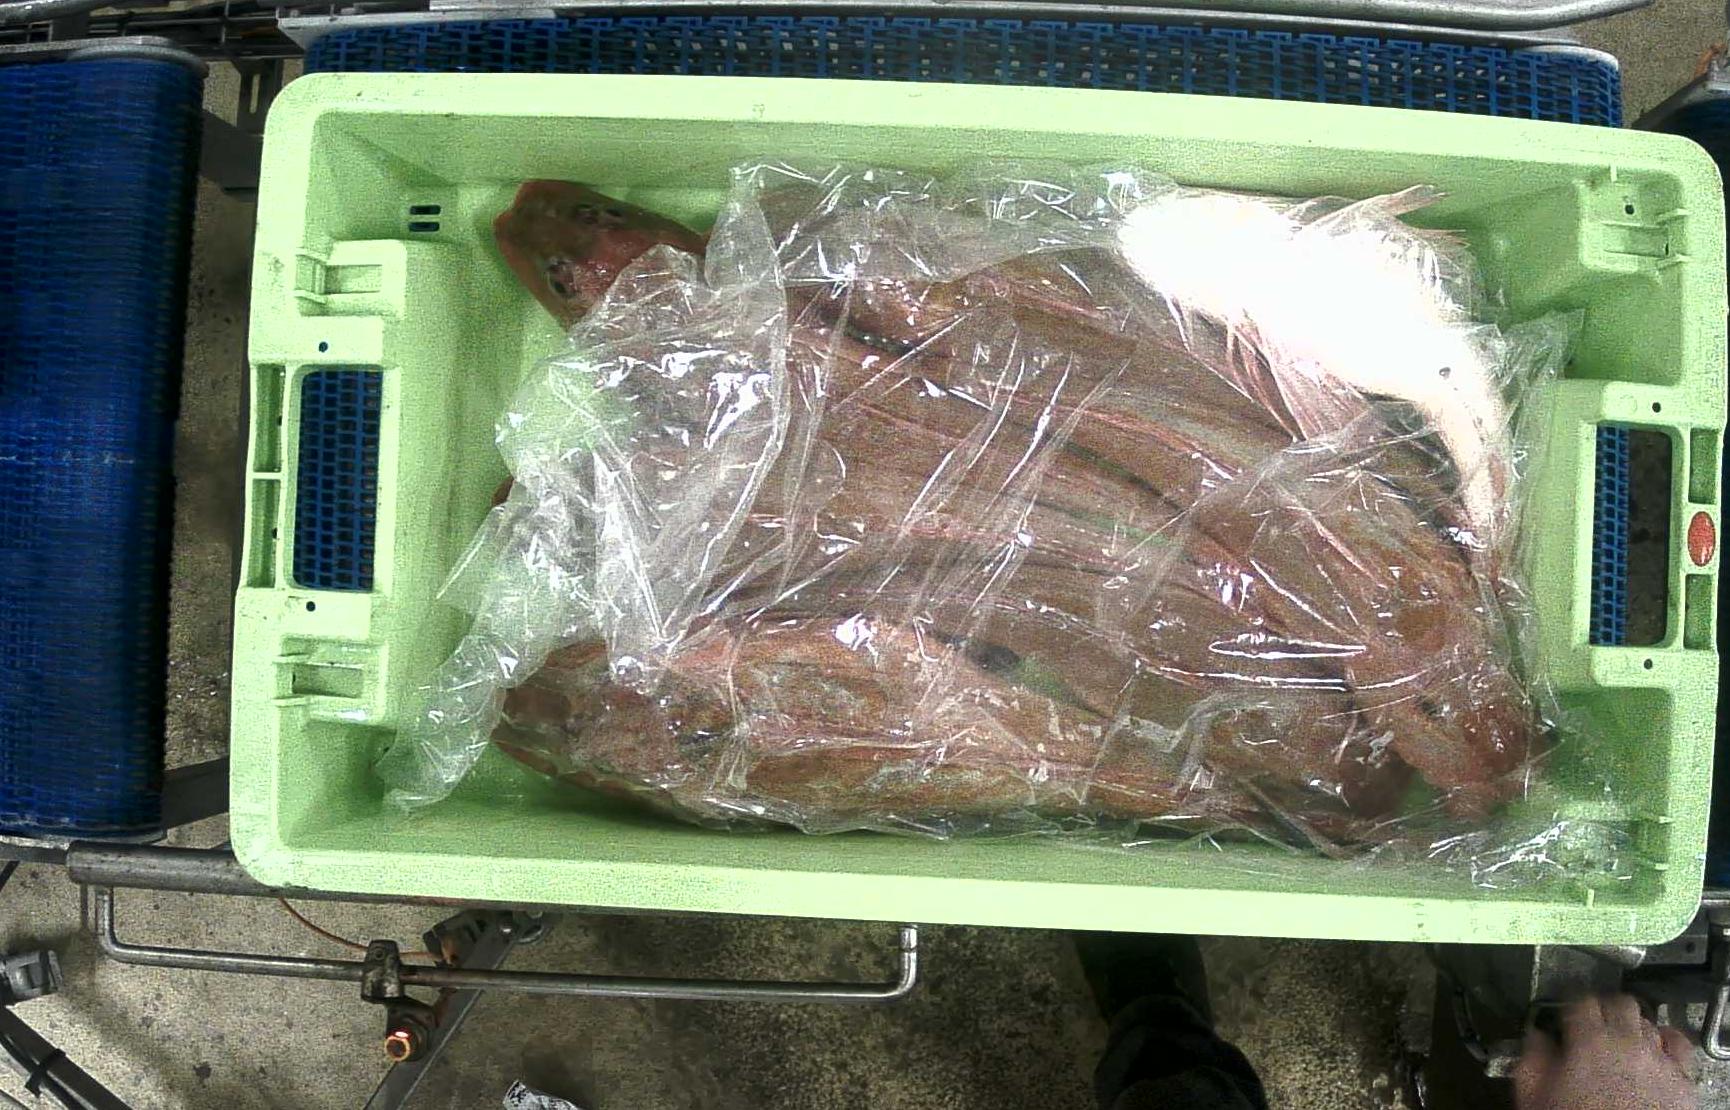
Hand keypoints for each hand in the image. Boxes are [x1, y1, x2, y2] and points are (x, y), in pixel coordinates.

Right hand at [1513, 995, 1696, 1109]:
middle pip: (1620, 1003)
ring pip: (1647, 1021)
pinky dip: (1667, 1039)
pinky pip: (1679, 1043)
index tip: (1568, 1017)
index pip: (1582, 1001)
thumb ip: (1532, 1059)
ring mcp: (1657, 1058)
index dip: (1573, 1007)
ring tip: (1622, 1040)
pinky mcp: (1680, 1078)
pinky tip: (1656, 1047)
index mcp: (1587, 1041)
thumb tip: (1535, 1037)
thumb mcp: (1536, 1095)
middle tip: (1594, 1023)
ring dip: (1632, 1025)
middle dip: (1605, 1009)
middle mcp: (1626, 1042)